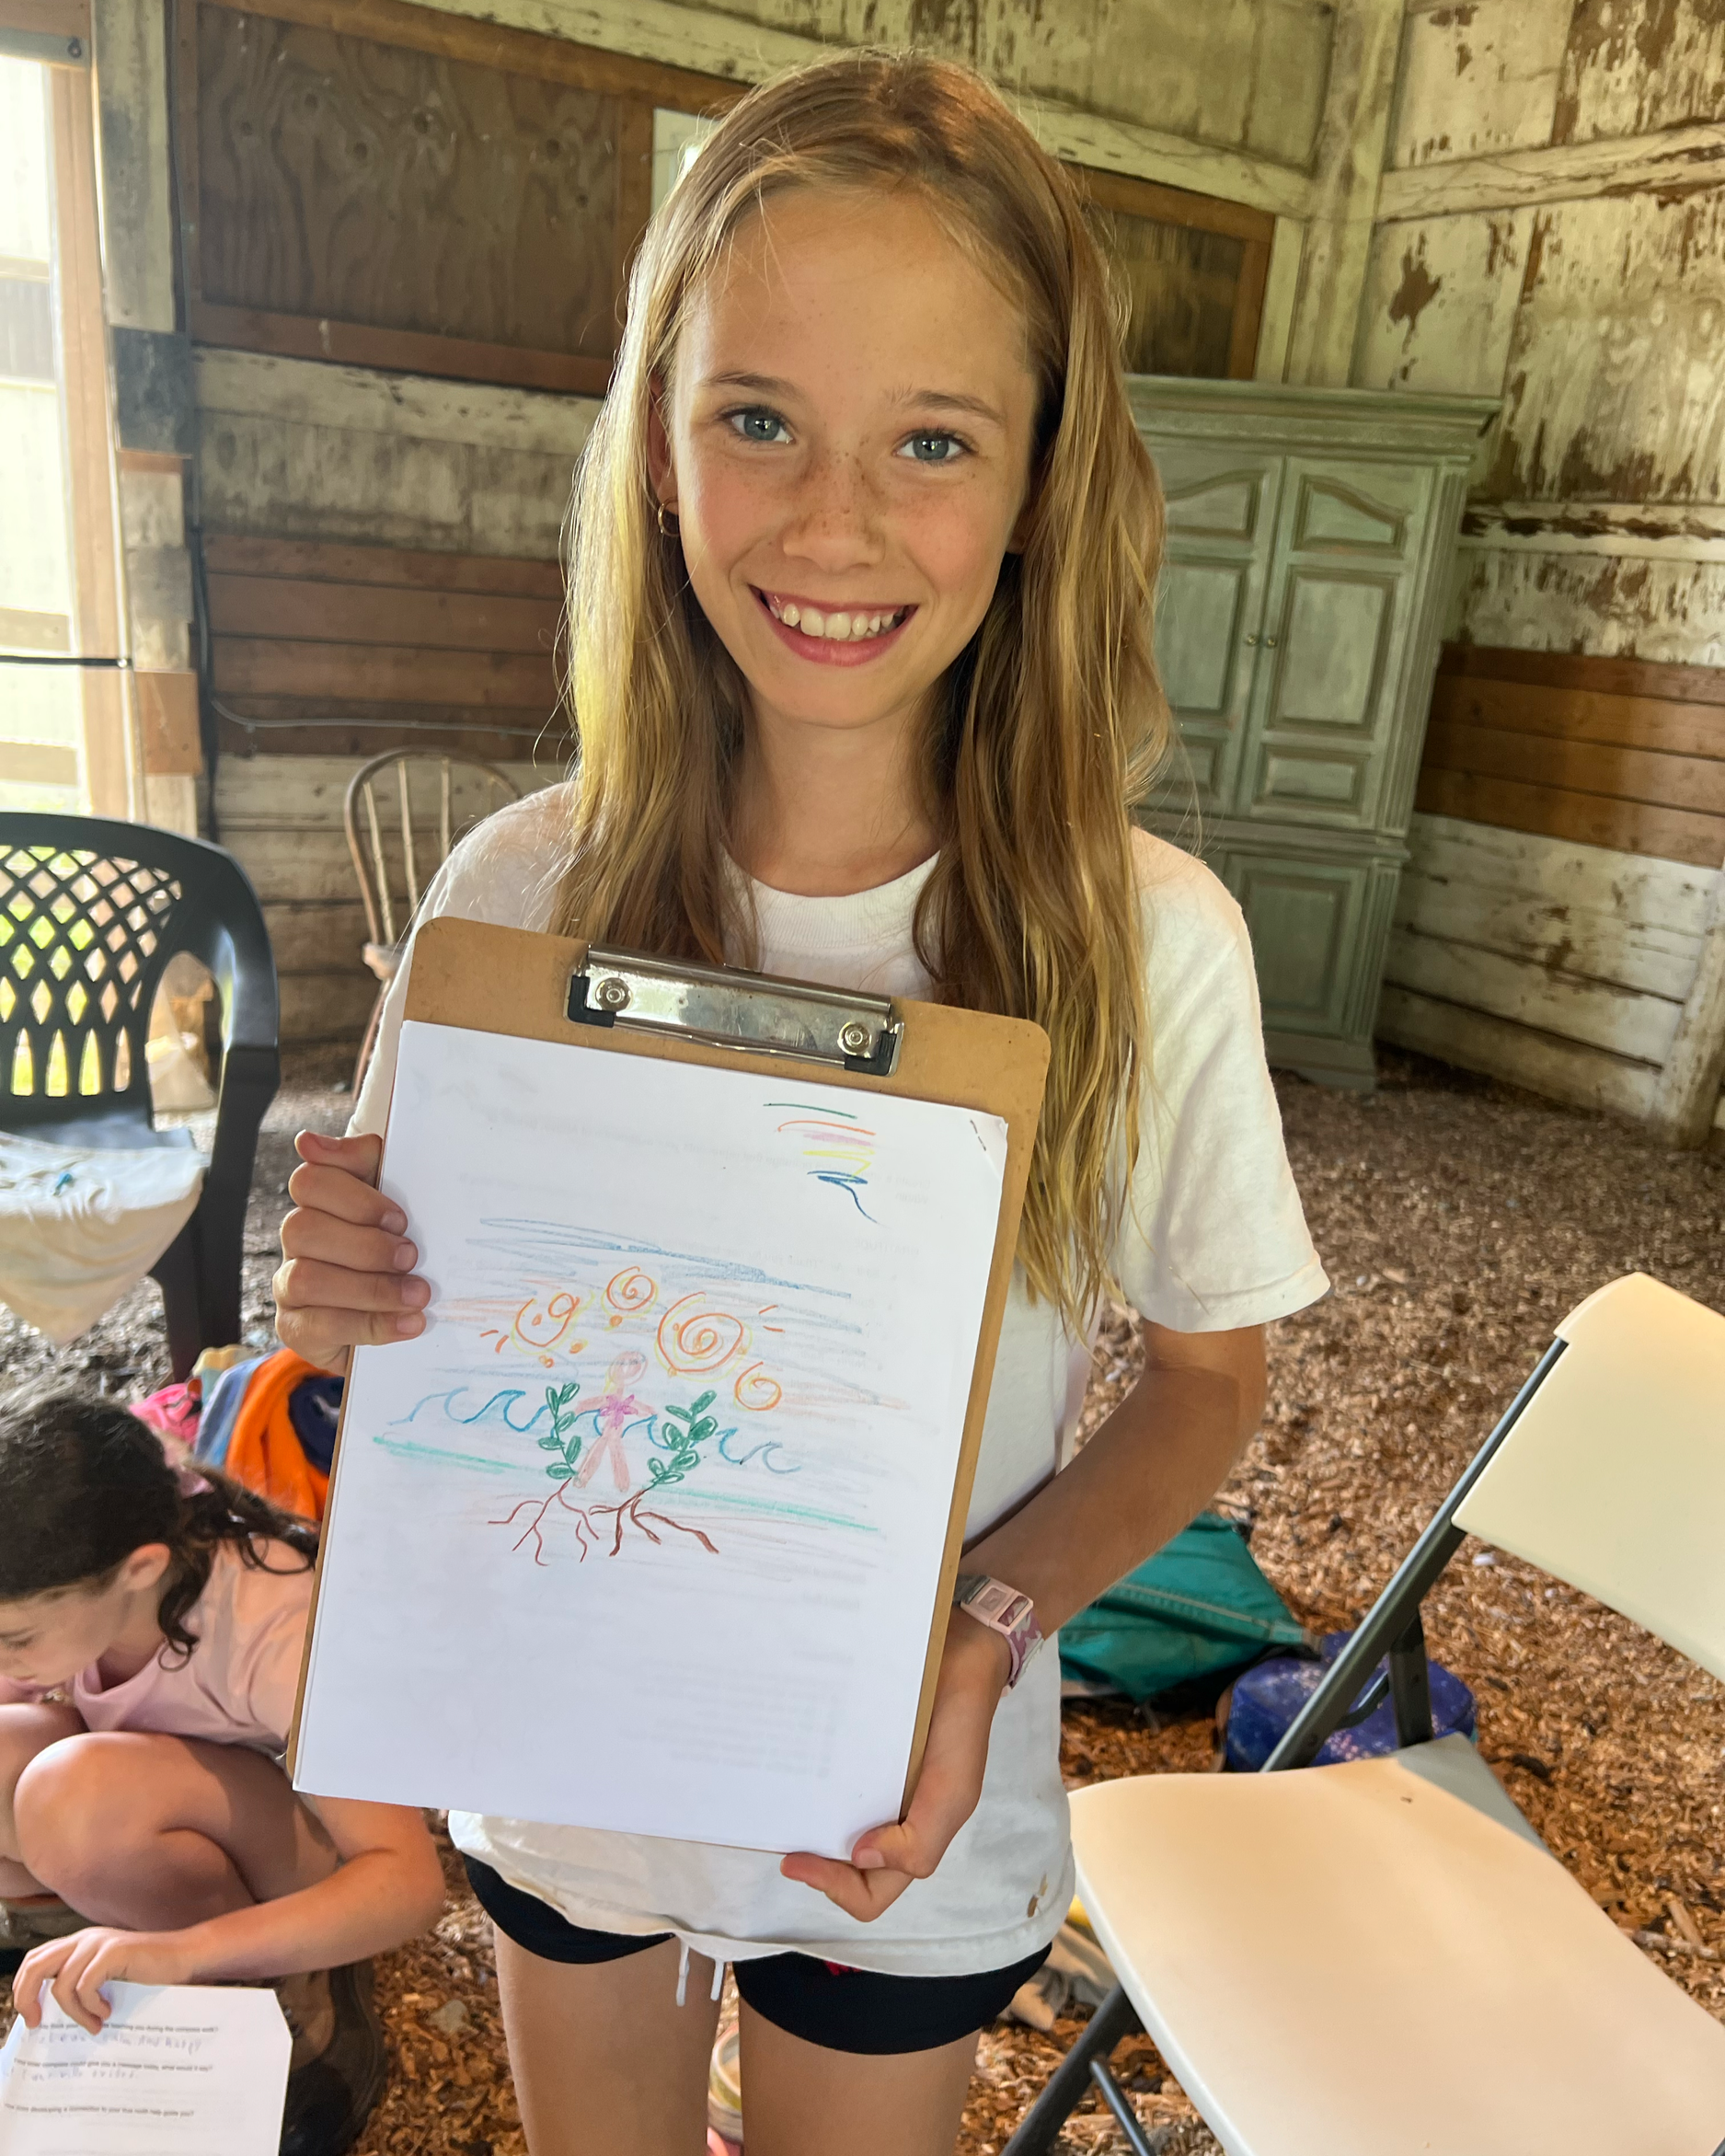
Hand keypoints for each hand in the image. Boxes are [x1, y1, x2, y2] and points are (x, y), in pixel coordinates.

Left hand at [14, 1927, 197, 2033]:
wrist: (184, 1957)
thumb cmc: (147, 1975)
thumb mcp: (105, 1979)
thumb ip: (81, 1985)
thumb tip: (50, 2018)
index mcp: (79, 1944)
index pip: (35, 1960)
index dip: (23, 1988)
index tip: (33, 2018)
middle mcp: (84, 1939)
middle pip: (35, 1966)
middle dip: (26, 1998)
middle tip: (38, 2024)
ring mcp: (99, 1943)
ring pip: (61, 1985)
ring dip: (74, 2013)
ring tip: (95, 2024)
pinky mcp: (113, 1952)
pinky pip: (85, 1986)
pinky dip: (91, 2006)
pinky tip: (108, 2012)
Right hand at [274, 1131, 427, 1374]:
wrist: (406, 1318)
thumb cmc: (401, 1251)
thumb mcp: (399, 1204)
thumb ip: (367, 1163)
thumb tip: (309, 1142)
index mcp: (321, 1203)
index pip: (309, 1181)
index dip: (354, 1198)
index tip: (400, 1219)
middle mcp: (297, 1240)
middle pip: (303, 1228)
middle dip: (366, 1246)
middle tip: (412, 1257)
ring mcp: (289, 1285)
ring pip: (307, 1278)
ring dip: (371, 1288)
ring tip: (419, 1294)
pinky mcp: (296, 1328)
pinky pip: (319, 1326)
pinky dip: (371, 1324)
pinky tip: (410, 1323)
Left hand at [780, 1611, 1010, 1921]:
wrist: (961, 1653)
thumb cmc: (961, 1728)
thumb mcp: (955, 1794)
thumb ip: (921, 1841)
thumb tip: (861, 1857)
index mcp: (910, 1836)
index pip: (869, 1892)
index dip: (834, 1887)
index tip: (799, 1858)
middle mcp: (884, 1816)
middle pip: (841, 1866)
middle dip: (812, 1862)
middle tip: (784, 1838)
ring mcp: (867, 1781)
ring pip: (826, 1822)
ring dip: (802, 1822)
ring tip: (781, 1803)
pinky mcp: (852, 1744)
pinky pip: (823, 1771)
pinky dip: (805, 1775)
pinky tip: (791, 1758)